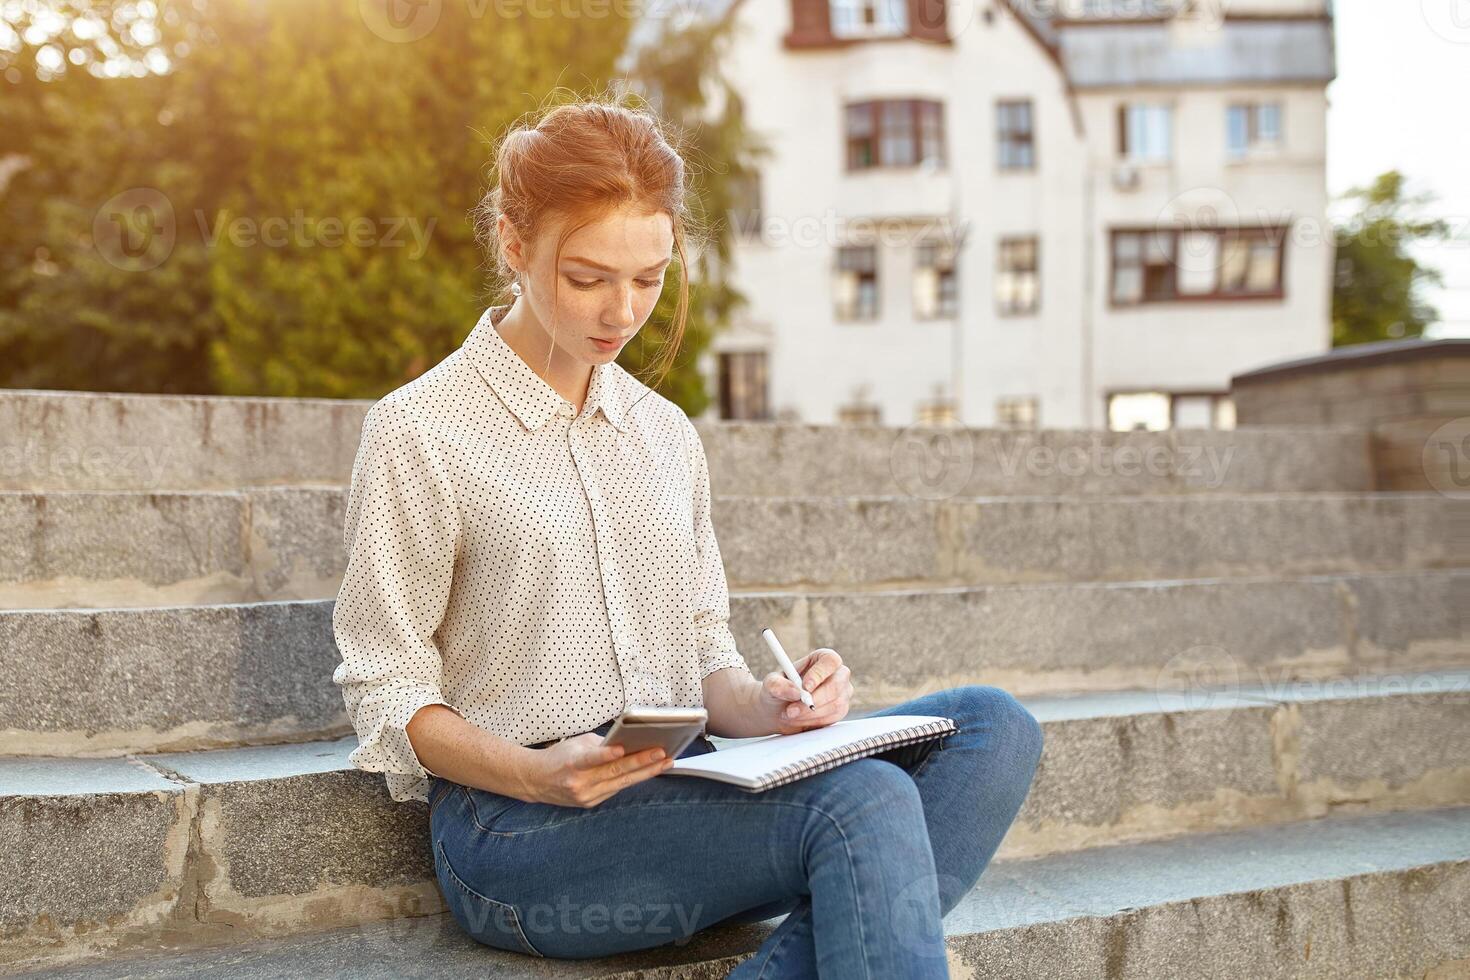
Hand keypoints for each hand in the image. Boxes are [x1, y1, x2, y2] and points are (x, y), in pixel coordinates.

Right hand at [523, 733, 673, 807]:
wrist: (535, 781)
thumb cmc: (559, 756)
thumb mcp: (576, 744)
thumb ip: (601, 744)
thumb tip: (628, 742)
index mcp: (573, 763)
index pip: (591, 759)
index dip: (607, 755)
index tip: (623, 749)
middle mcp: (579, 782)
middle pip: (614, 772)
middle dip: (641, 762)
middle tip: (662, 754)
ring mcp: (585, 796)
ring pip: (620, 783)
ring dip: (645, 772)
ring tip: (665, 763)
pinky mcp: (590, 803)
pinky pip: (616, 789)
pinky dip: (632, 779)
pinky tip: (650, 771)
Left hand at [758, 647, 853, 734]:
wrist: (779, 710)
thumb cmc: (778, 690)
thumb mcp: (771, 684)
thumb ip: (778, 685)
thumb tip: (795, 692)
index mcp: (822, 659)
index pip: (830, 660)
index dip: (820, 673)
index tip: (805, 686)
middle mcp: (837, 674)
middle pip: (837, 684)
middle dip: (814, 699)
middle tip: (792, 709)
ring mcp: (842, 693)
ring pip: (835, 704)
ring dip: (809, 713)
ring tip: (790, 714)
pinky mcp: (840, 711)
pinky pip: (833, 718)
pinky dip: (813, 721)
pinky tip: (799, 719)